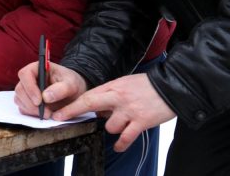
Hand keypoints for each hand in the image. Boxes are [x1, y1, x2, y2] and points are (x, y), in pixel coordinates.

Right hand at [14, 62, 87, 118]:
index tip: (39, 101)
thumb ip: (61, 89)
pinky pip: (23, 108)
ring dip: (31, 110)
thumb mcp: (71, 84)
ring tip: (48, 114)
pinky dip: (31, 114)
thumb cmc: (71, 83)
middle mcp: (29, 78)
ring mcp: (27, 90)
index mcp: (38, 68)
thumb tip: (46, 97)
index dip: (30, 87)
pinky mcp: (27, 101)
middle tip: (46, 112)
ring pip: (19, 100)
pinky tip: (43, 114)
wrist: (74, 92)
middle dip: (31, 103)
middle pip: (20, 89)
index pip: (25, 74)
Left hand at [55, 73, 175, 151]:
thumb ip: (110, 93)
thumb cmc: (147, 86)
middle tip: (61, 118)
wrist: (171, 87)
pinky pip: (125, 137)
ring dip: (112, 128)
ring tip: (122, 123)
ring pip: (109, 126)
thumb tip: (97, 107)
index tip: (58, 111)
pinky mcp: (141, 122)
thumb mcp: (125, 83)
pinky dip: (121, 144)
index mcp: (113, 87)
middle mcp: (118, 98)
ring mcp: (129, 110)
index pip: (88, 95)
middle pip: (90, 104)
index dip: (72, 104)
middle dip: (73, 111)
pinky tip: (119, 145)